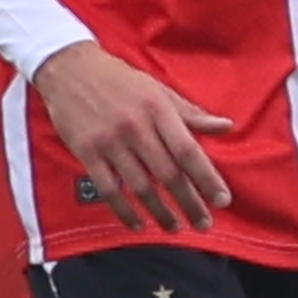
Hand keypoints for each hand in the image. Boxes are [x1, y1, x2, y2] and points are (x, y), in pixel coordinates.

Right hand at [34, 44, 235, 234]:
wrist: (71, 70)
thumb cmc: (122, 81)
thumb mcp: (160, 91)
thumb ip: (192, 114)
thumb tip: (226, 127)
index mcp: (160, 111)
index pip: (189, 151)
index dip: (207, 179)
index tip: (223, 201)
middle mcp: (137, 128)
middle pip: (168, 174)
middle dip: (189, 202)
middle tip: (205, 225)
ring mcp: (110, 142)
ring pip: (140, 186)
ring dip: (160, 212)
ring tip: (175, 228)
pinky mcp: (86, 152)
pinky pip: (108, 189)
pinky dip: (124, 210)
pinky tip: (138, 224)